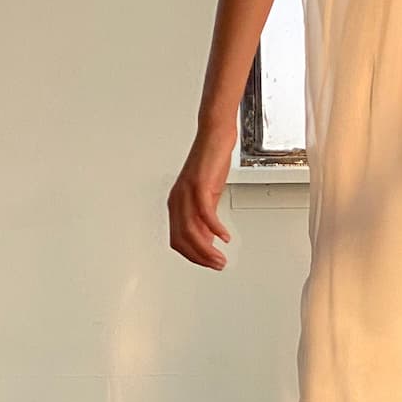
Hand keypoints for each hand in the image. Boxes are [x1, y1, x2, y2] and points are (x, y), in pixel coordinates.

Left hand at [167, 129, 234, 268]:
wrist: (214, 135)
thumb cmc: (210, 161)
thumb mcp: (208, 195)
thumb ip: (204, 216)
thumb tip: (207, 238)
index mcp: (177, 203)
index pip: (178, 239)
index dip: (192, 255)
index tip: (208, 263)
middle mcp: (178, 199)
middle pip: (182, 239)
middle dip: (200, 257)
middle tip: (217, 265)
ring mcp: (186, 192)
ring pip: (191, 230)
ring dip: (207, 249)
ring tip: (220, 258)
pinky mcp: (199, 185)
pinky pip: (205, 213)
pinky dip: (215, 228)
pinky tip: (224, 236)